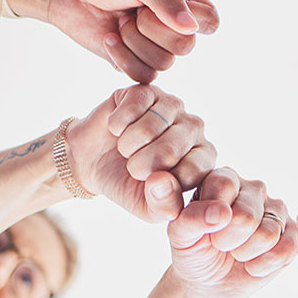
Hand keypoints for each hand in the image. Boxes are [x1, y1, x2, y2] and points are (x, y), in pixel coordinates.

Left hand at [21, 0, 217, 81]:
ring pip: (164, 63)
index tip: (156, 2)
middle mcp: (177, 26)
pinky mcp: (137, 64)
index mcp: (186, 1)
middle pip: (186, 46)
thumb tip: (191, 28)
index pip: (210, 21)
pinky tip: (110, 38)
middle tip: (133, 11)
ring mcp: (157, 47)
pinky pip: (144, 76)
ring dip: (134, 41)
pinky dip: (122, 57)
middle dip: (152, 28)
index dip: (187, 18)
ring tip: (119, 22)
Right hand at [64, 86, 215, 220]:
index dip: (162, 183)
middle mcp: (194, 128)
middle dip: (140, 166)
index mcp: (203, 158)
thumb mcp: (146, 207)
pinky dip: (117, 124)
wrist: (94, 160)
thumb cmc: (128, 185)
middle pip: (169, 151)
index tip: (149, 184)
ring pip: (149, 128)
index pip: (192, 172)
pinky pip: (132, 107)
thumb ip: (163, 206)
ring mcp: (172, 106)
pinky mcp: (147, 90)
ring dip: (127, 145)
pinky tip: (117, 129)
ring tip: (126, 149)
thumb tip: (163, 182)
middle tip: (134, 166)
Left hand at [168, 168, 297, 297]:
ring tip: (235, 253)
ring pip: (267, 235)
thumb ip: (191, 218)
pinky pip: (286, 250)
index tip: (203, 230)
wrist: (208, 282)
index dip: (212, 217)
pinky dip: (263, 266)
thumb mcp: (180, 236)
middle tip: (220, 245)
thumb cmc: (193, 251)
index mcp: (225, 178)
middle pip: (247, 216)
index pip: (224, 186)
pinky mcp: (291, 233)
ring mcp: (276, 209)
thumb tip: (222, 213)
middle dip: (227, 241)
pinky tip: (252, 264)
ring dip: (245, 254)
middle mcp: (253, 188)